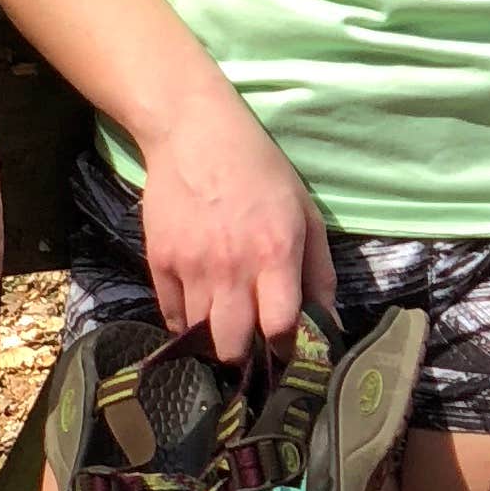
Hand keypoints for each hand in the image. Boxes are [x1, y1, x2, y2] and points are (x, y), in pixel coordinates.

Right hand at [131, 87, 335, 363]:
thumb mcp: (305, 214)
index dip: (284, 347)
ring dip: (213, 338)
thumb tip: (329, 325)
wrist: (194, 134)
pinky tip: (197, 310)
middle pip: (232, 344)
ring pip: (199, 333)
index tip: (284, 348)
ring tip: (223, 327)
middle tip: (249, 346)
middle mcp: (232, 268)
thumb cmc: (260, 171)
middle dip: (244, 355)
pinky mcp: (160, 262)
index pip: (280, 328)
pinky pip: (169, 314)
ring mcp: (191, 267)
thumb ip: (320, 273)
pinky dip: (183, 321)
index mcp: (275, 254)